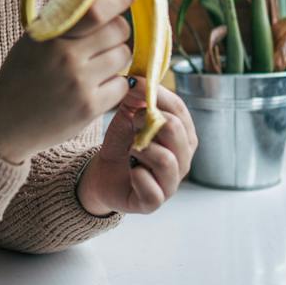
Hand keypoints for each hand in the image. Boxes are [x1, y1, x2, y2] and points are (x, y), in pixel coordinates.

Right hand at [0, 0, 137, 163]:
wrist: (3, 124)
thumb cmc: (20, 76)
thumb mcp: (33, 40)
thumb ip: (63, 17)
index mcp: (50, 35)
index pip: (96, 10)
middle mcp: (66, 57)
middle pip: (119, 30)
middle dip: (118, 31)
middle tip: (105, 38)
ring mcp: (79, 84)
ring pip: (124, 56)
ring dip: (116, 57)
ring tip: (96, 66)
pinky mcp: (89, 108)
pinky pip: (122, 85)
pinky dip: (114, 84)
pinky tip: (95, 87)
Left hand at [76, 77, 197, 215]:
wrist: (102, 174)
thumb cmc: (122, 144)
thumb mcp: (127, 117)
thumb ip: (134, 100)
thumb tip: (136, 82)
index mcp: (182, 135)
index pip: (179, 109)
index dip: (158, 94)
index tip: (134, 83)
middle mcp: (183, 158)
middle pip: (176, 131)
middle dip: (149, 121)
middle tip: (132, 122)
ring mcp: (171, 182)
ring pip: (167, 160)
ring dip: (143, 149)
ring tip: (131, 148)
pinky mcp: (154, 202)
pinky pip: (153, 189)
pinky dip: (138, 177)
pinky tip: (131, 171)